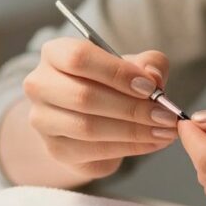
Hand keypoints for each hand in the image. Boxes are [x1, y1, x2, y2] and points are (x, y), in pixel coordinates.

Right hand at [22, 38, 178, 179]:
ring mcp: (43, 120)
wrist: (91, 118)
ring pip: (87, 127)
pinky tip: (152, 142)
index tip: (150, 86)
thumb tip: (153, 78)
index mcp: (55, 54)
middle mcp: (40, 85)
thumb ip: (149, 64)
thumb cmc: (112, 84)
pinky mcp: (56, 149)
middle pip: (83, 96)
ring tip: (164, 130)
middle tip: (165, 115)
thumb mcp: (133, 66)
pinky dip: (129, 148)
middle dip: (131, 108)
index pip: (79, 58)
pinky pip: (93, 151)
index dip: (117, 73)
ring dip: (133, 131)